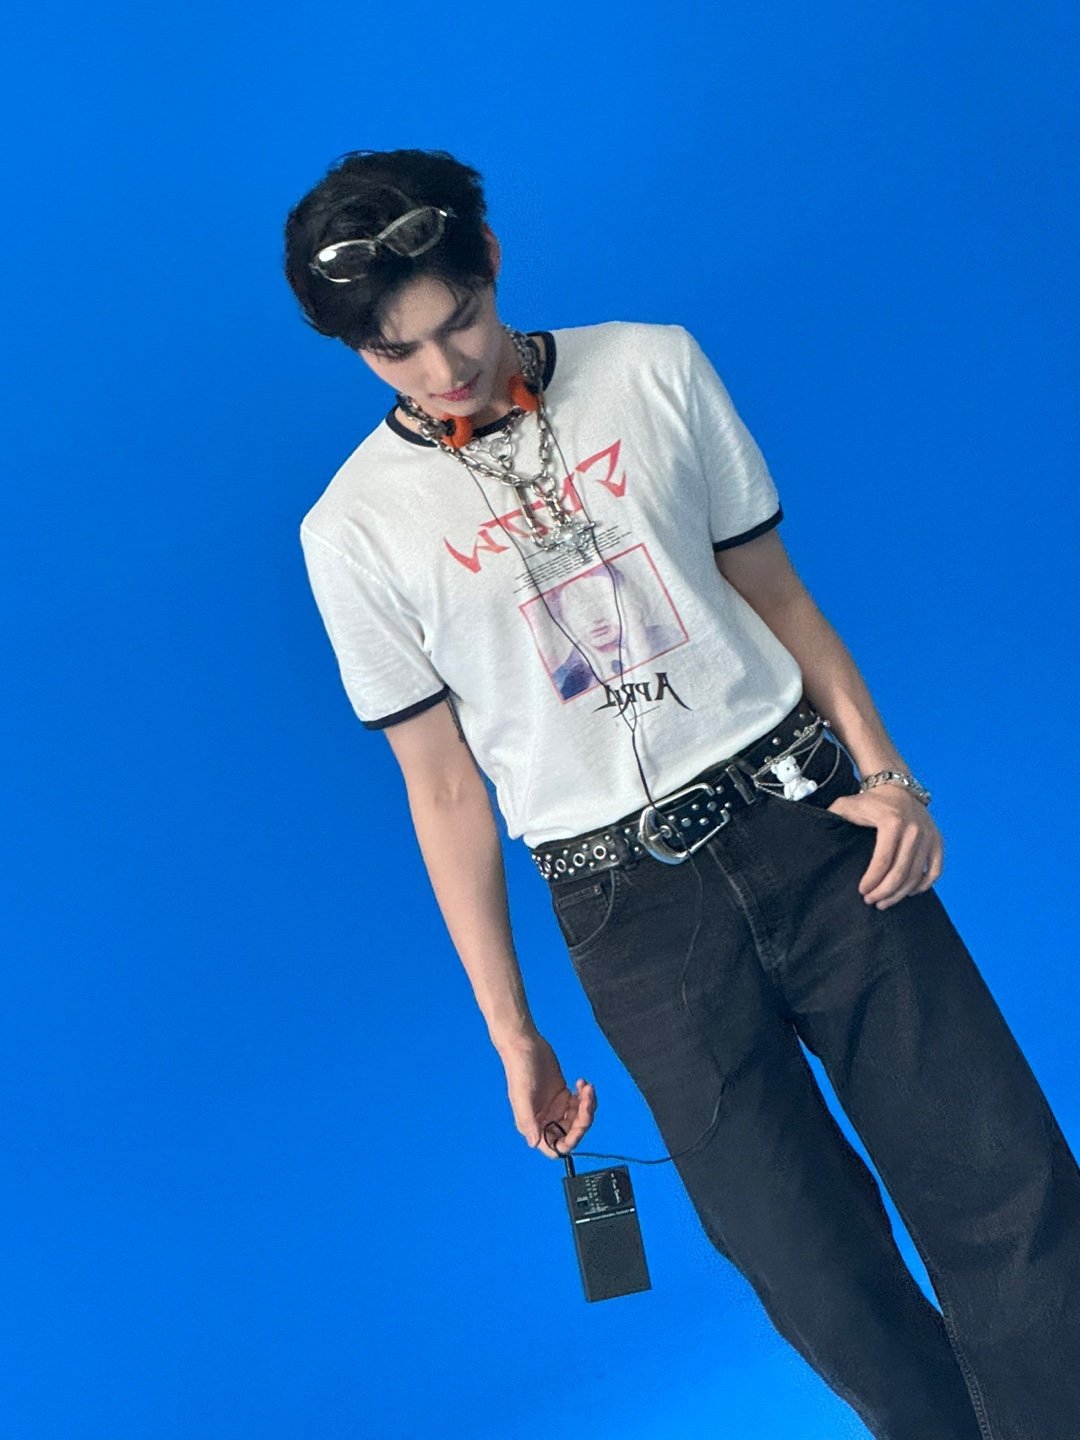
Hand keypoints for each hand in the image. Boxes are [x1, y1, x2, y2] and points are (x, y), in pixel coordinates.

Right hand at [499, 1033, 596, 1158]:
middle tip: (586, 1100)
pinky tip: (582, 1083)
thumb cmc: (520, 1068)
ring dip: (587, 1105)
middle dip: (583, 1119)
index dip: (570, 1141)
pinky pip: (580, 1104)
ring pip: (579, 1118)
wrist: (525, 1044)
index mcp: (534, 1124)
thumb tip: (534, 1143)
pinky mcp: (562, 1094)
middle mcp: (545, 1119)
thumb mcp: (523, 1096)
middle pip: (572, 1132)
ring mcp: (556, 1107)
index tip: (580, 1125)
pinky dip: (585, 1096)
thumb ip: (528, 1121)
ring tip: (586, 1088)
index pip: (556, 1146)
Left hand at [825, 784, 943, 909]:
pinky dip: (923, 885)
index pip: (883, 860)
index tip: (862, 891)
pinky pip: (935, 870)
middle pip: (901, 872)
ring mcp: (929, 836)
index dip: (872, 880)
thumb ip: (833, 818)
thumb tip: (816, 835)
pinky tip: (909, 892)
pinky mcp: (937, 841)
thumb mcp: (847, 804)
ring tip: (885, 902)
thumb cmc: (869, 800)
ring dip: (900, 893)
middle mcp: (914, 829)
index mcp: (892, 821)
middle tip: (872, 901)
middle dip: (885, 892)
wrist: (896, 787)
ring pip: (917, 875)